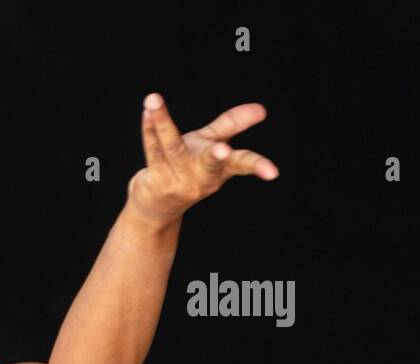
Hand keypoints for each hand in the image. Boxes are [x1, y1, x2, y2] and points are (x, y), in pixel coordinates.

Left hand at [126, 92, 278, 226]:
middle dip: (216, 156)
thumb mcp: (212, 146)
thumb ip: (231, 125)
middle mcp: (201, 178)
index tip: (272, 173)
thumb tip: (261, 109)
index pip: (242, 164)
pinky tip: (147, 111)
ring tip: (154, 100)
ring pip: (171, 146)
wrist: (157, 206)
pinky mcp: (155, 180)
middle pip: (210, 163)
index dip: (257, 166)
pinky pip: (153, 149)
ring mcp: (177, 180)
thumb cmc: (188, 169)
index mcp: (221, 170)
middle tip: (222, 149)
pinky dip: (149, 128)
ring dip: (163, 122)